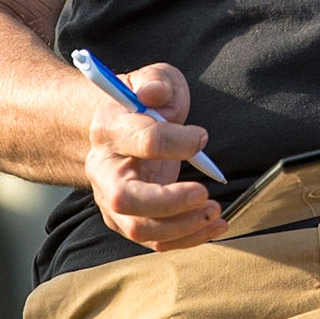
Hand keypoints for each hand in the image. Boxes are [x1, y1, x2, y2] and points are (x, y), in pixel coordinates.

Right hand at [84, 63, 226, 249]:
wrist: (120, 128)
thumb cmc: (142, 104)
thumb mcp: (152, 79)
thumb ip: (155, 83)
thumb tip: (154, 94)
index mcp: (110, 130)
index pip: (143, 141)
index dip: (177, 141)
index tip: (201, 137)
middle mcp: (104, 171)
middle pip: (125, 199)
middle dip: (168, 202)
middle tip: (204, 193)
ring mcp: (113, 200)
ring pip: (138, 227)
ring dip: (181, 226)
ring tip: (214, 211)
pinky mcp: (129, 219)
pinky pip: (154, 239)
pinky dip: (186, 238)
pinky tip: (214, 225)